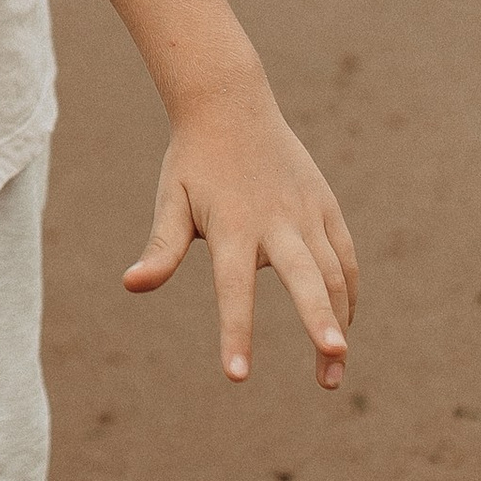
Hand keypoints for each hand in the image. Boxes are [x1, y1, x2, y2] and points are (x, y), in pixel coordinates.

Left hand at [124, 73, 358, 387]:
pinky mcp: (325, 206)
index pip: (233, 289)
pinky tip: (344, 325)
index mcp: (232, 225)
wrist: (230, 104)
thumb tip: (131, 285)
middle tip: (332, 362)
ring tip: (334, 369)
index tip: (237, 377)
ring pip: (334, 271)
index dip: (236, 333)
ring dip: (339, 319)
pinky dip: (349, 291)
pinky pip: (345, 256)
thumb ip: (161, 248)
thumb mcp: (171, 201)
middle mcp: (276, 220)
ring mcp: (307, 211)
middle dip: (321, 319)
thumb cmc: (193, 163)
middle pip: (305, 277)